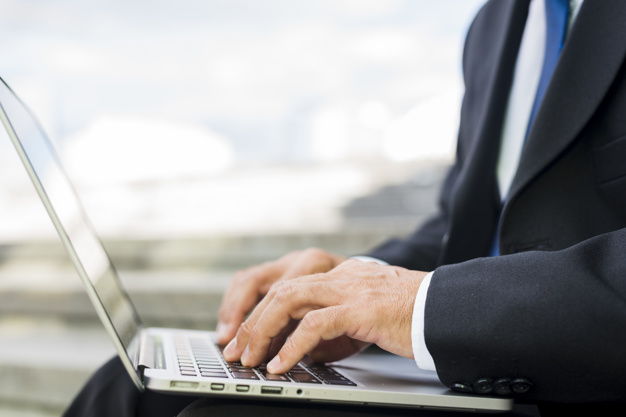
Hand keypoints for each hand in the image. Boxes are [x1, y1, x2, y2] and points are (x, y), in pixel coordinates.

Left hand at [222, 259, 426, 373]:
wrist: (447, 307)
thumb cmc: (411, 314)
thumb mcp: (366, 316)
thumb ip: (335, 325)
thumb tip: (307, 350)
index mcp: (340, 275)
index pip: (289, 286)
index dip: (262, 311)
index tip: (245, 336)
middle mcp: (340, 277)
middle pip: (281, 289)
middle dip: (252, 320)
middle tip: (237, 349)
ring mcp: (349, 289)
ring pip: (290, 300)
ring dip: (263, 330)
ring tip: (250, 357)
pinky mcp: (361, 308)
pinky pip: (315, 324)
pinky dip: (293, 345)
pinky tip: (282, 363)